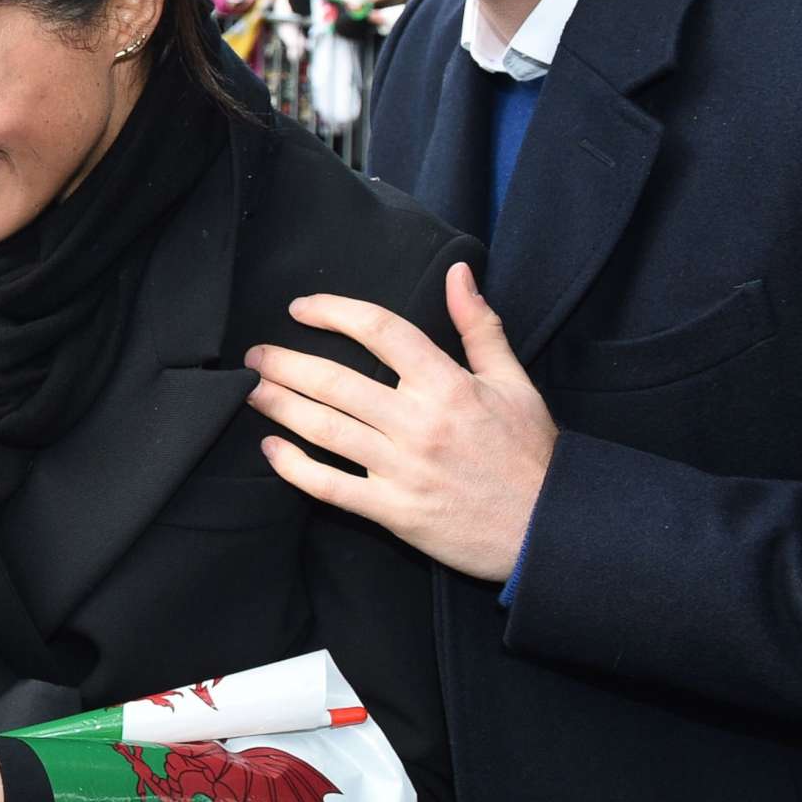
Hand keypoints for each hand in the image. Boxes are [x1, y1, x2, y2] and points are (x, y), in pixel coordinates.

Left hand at [248, 262, 556, 581]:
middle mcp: (419, 423)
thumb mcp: (515, 382)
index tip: (300, 308)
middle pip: (336, 382)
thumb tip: (459, 272)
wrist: (551, 529)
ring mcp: (402, 469)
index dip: (334, 312)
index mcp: (447, 385)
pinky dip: (294, 467)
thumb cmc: (532, 454)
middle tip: (254, 356)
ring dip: (280, 406)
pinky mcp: (394, 511)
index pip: (380, 330)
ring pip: (325, 429)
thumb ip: (479, 326)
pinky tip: (271, 448)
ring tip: (251, 390)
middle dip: (285, 363)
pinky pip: (331, 487)